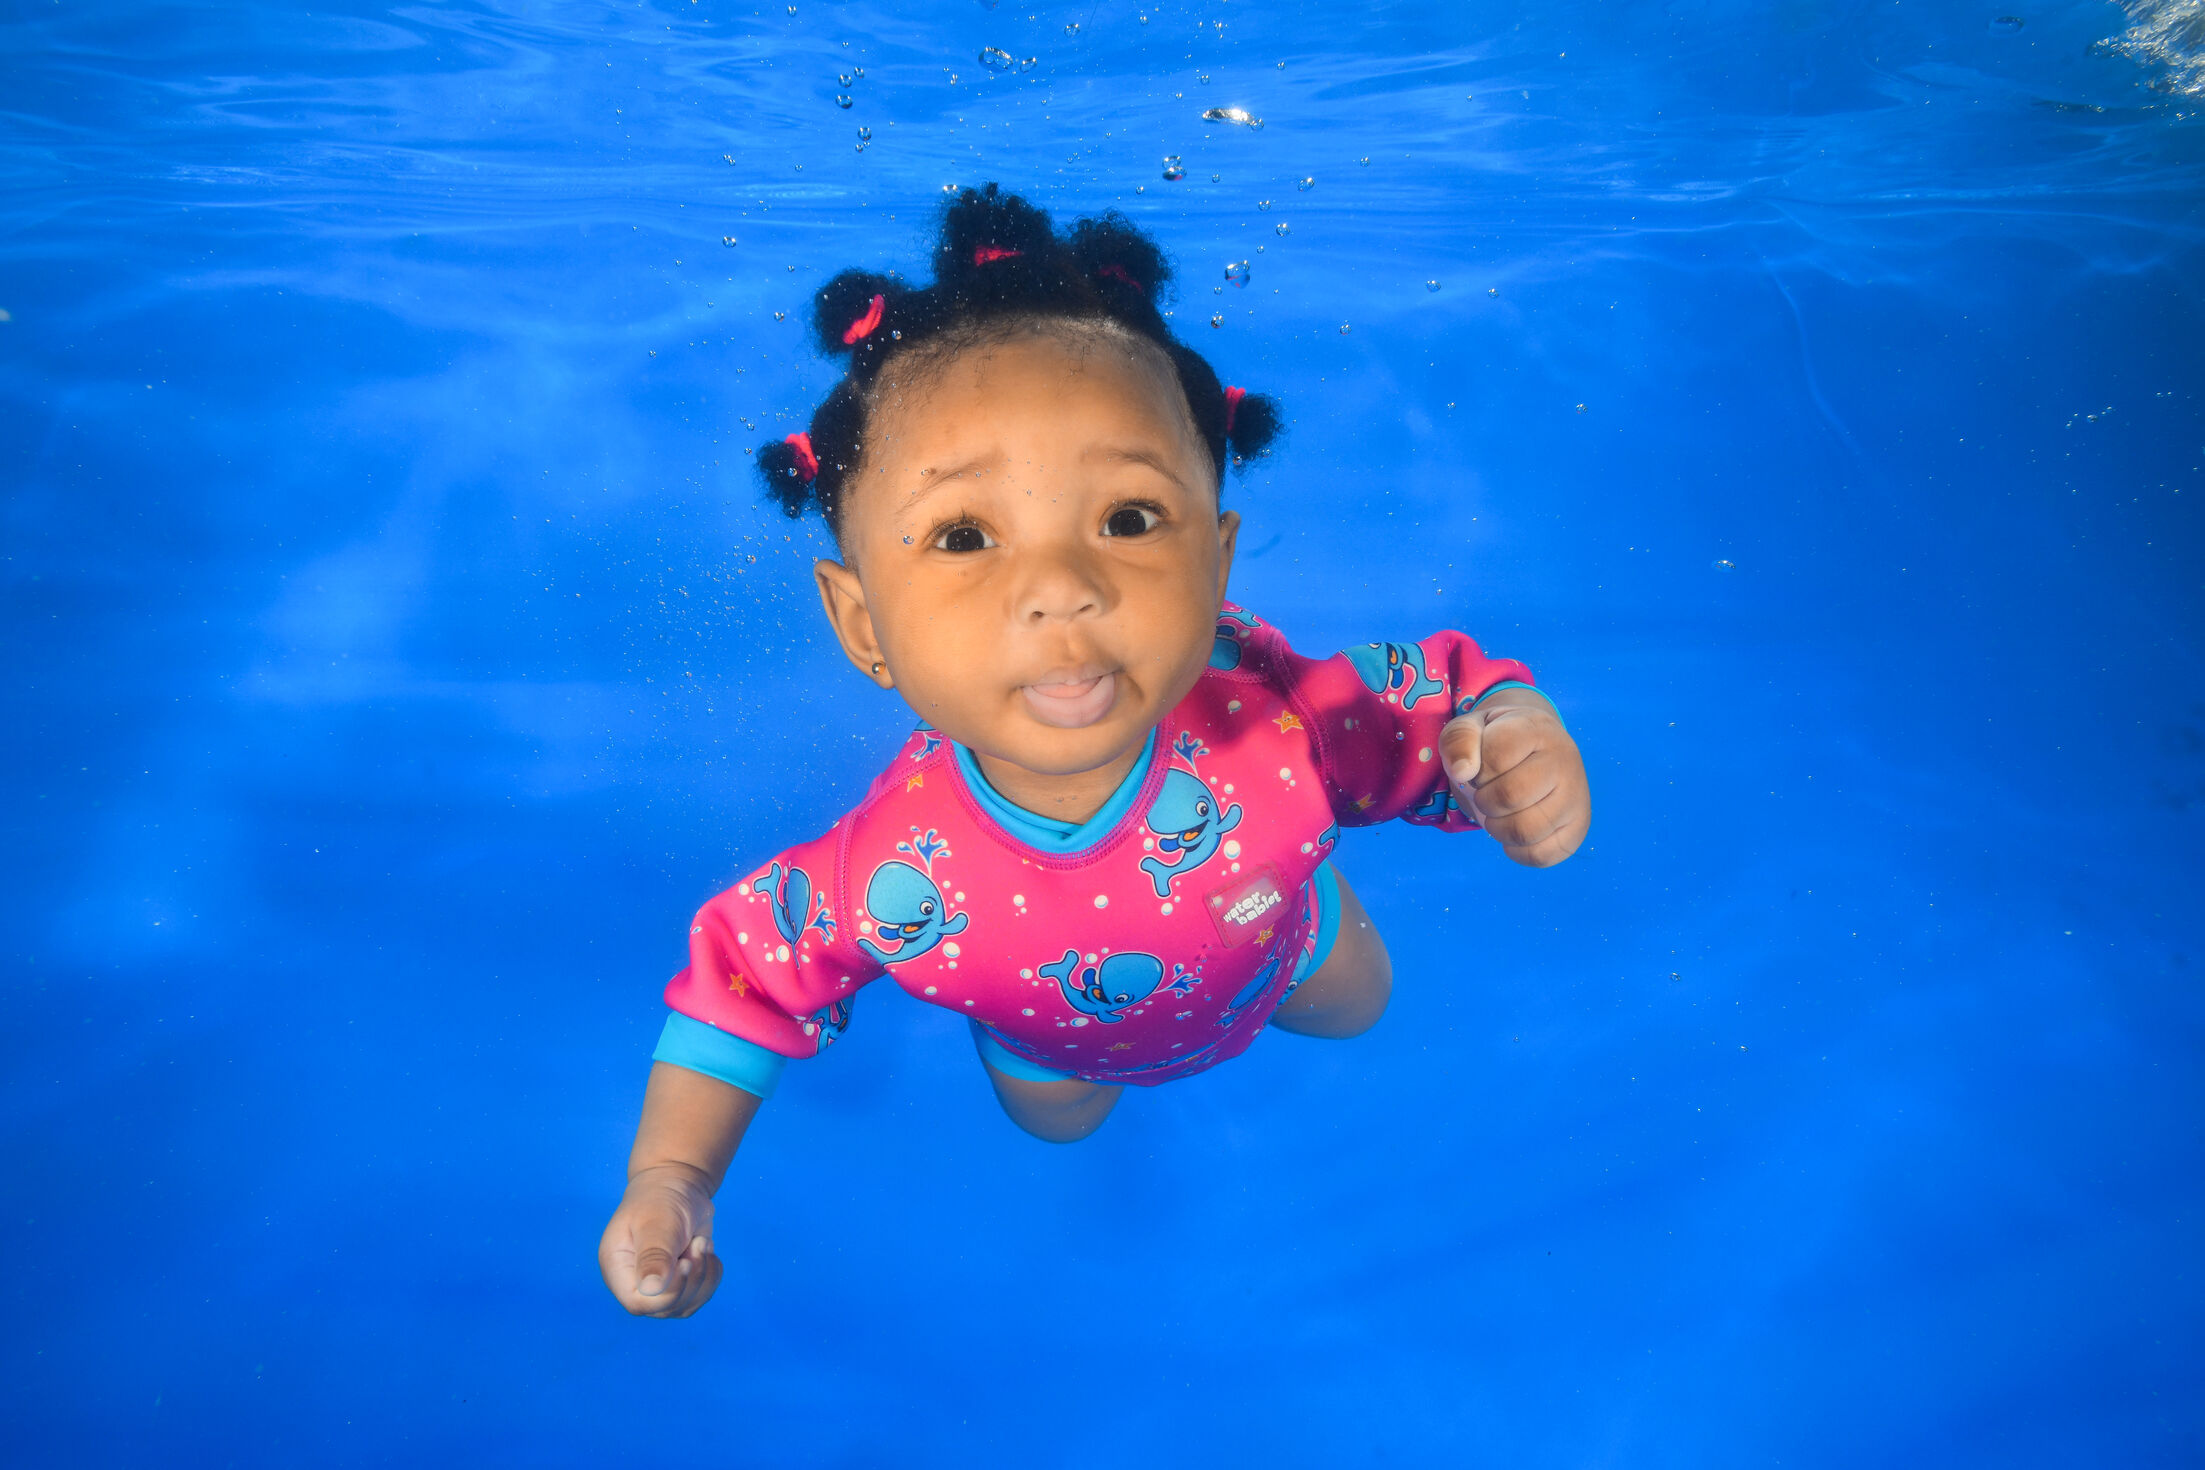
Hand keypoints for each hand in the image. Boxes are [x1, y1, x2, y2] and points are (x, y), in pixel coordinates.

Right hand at [599, 1164, 723, 1317]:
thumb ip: (653, 1255)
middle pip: (666, 1307)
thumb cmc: (660, 1200)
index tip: (686, 1261)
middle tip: (698, 1242)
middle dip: (692, 1277)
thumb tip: (651, 1290)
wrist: (677, 1188)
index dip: (668, 1292)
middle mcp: (634, 1284)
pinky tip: (706, 1251)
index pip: (639, 1303)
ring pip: (686, 1305)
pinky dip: (711, 1275)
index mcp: (617, 1269)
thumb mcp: (656, 1223)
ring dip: (704, 1275)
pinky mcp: (679, 1286)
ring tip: (701, 1243)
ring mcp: (657, 1289)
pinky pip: (700, 1297)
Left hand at [1440, 689, 1589, 866]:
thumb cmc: (1497, 741)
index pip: (1496, 756)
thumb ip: (1459, 741)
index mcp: (1537, 730)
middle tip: (1488, 793)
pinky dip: (1516, 851)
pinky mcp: (1578, 828)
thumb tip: (1462, 772)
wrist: (1536, 748)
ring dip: (1497, 828)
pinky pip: (1540, 855)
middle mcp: (1565, 760)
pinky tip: (1513, 831)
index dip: (1476, 769)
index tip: (1481, 767)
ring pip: (1525, 830)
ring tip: (1499, 813)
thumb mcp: (1472, 730)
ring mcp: (1576, 796)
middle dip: (1484, 800)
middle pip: (1510, 796)